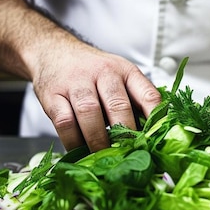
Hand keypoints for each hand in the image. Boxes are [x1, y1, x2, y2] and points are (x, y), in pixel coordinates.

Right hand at [31, 43, 161, 151]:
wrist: (54, 53)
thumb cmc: (92, 72)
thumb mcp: (119, 78)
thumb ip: (134, 103)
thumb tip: (150, 137)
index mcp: (126, 71)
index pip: (148, 94)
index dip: (155, 119)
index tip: (156, 140)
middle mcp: (103, 73)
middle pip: (118, 105)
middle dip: (124, 135)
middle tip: (127, 155)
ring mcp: (76, 82)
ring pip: (90, 113)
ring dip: (98, 140)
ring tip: (103, 157)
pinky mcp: (53, 95)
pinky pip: (65, 122)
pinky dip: (73, 142)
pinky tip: (79, 151)